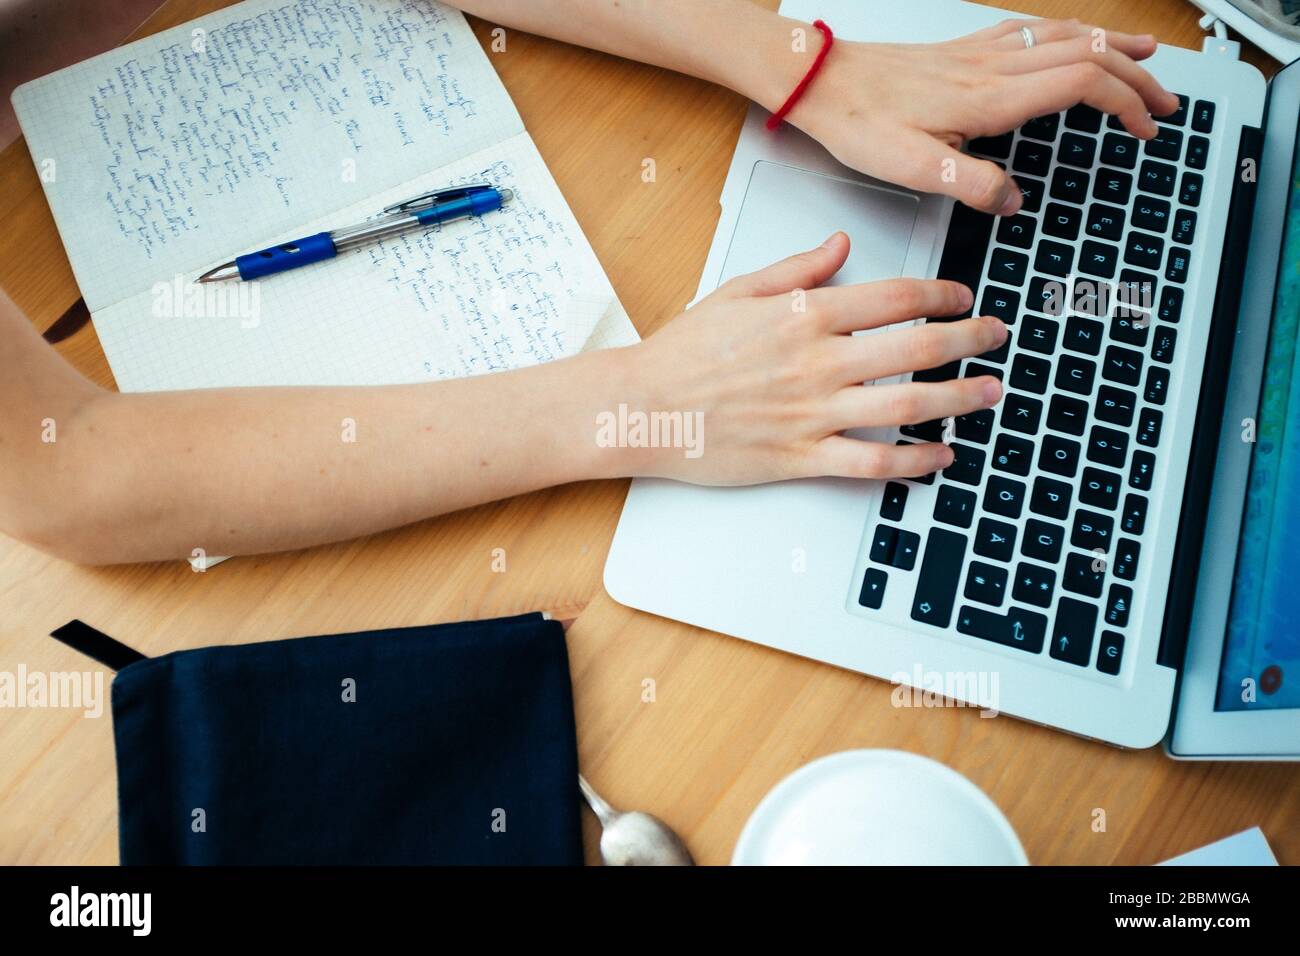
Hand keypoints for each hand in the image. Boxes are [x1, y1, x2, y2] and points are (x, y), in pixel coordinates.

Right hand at [617, 232, 1005, 483]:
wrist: (641, 408)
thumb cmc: (683, 353)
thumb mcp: (738, 291)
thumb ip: (797, 269)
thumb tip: (842, 245)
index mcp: (804, 315)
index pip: (895, 297)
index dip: (942, 294)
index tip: (961, 297)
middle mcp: (817, 362)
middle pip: (916, 347)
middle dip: (970, 340)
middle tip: (996, 336)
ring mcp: (812, 413)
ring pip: (905, 404)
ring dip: (958, 398)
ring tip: (990, 392)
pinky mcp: (800, 457)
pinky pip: (870, 462)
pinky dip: (913, 461)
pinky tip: (941, 454)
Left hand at [773, 18, 1179, 214]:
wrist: (822, 82)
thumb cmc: (860, 122)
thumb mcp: (913, 169)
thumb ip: (971, 185)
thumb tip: (1013, 201)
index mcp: (990, 97)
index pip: (1081, 85)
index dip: (1123, 104)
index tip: (1145, 128)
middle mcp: (992, 67)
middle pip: (1087, 54)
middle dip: (1135, 77)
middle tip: (1164, 102)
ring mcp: (979, 54)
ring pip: (1065, 36)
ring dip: (1111, 45)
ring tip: (1145, 57)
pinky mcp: (962, 50)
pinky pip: (1032, 31)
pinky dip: (1069, 33)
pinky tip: (1071, 38)